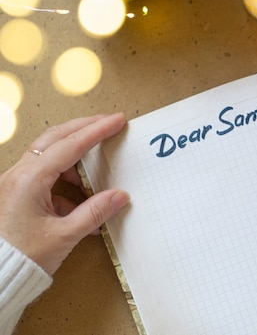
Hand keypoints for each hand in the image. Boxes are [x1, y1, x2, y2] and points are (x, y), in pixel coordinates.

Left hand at [0, 113, 129, 274]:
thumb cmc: (22, 257)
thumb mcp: (64, 236)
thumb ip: (95, 213)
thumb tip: (120, 196)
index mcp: (30, 180)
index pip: (71, 145)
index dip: (97, 131)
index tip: (117, 120)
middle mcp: (20, 174)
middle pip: (55, 137)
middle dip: (83, 127)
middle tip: (108, 122)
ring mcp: (15, 182)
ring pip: (47, 153)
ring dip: (74, 154)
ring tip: (95, 170)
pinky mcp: (16, 192)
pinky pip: (43, 173)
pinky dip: (64, 176)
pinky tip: (78, 197)